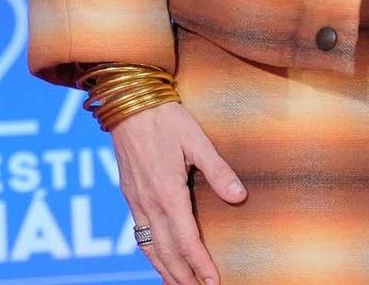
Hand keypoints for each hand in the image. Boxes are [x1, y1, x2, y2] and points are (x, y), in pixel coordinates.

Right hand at [111, 101, 246, 284]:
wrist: (129, 102)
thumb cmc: (167, 118)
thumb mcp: (197, 141)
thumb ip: (218, 171)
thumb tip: (238, 197)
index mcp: (167, 192)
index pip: (186, 239)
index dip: (200, 264)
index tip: (213, 282)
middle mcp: (148, 202)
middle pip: (166, 251)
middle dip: (183, 276)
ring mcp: (135, 200)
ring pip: (149, 247)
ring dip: (165, 270)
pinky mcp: (129, 194)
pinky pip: (138, 234)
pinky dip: (150, 253)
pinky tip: (158, 259)